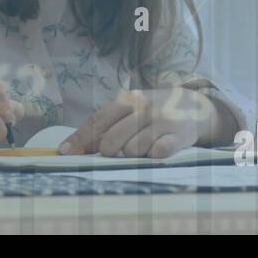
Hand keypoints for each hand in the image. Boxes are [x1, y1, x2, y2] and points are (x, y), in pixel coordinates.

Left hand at [59, 88, 213, 157]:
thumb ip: (106, 125)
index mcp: (126, 100)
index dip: (79, 139)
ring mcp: (161, 121)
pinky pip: (157, 154)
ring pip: (132, 150)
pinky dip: (153, 156)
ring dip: (134, 154)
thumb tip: (75, 147)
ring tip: (145, 144)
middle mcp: (142, 108)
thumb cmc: (152, 112)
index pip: (97, 122)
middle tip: (120, 150)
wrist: (194, 104)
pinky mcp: (179, 135)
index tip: (64, 152)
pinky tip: (158, 148)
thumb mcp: (129, 110)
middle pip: (112, 141)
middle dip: (110, 152)